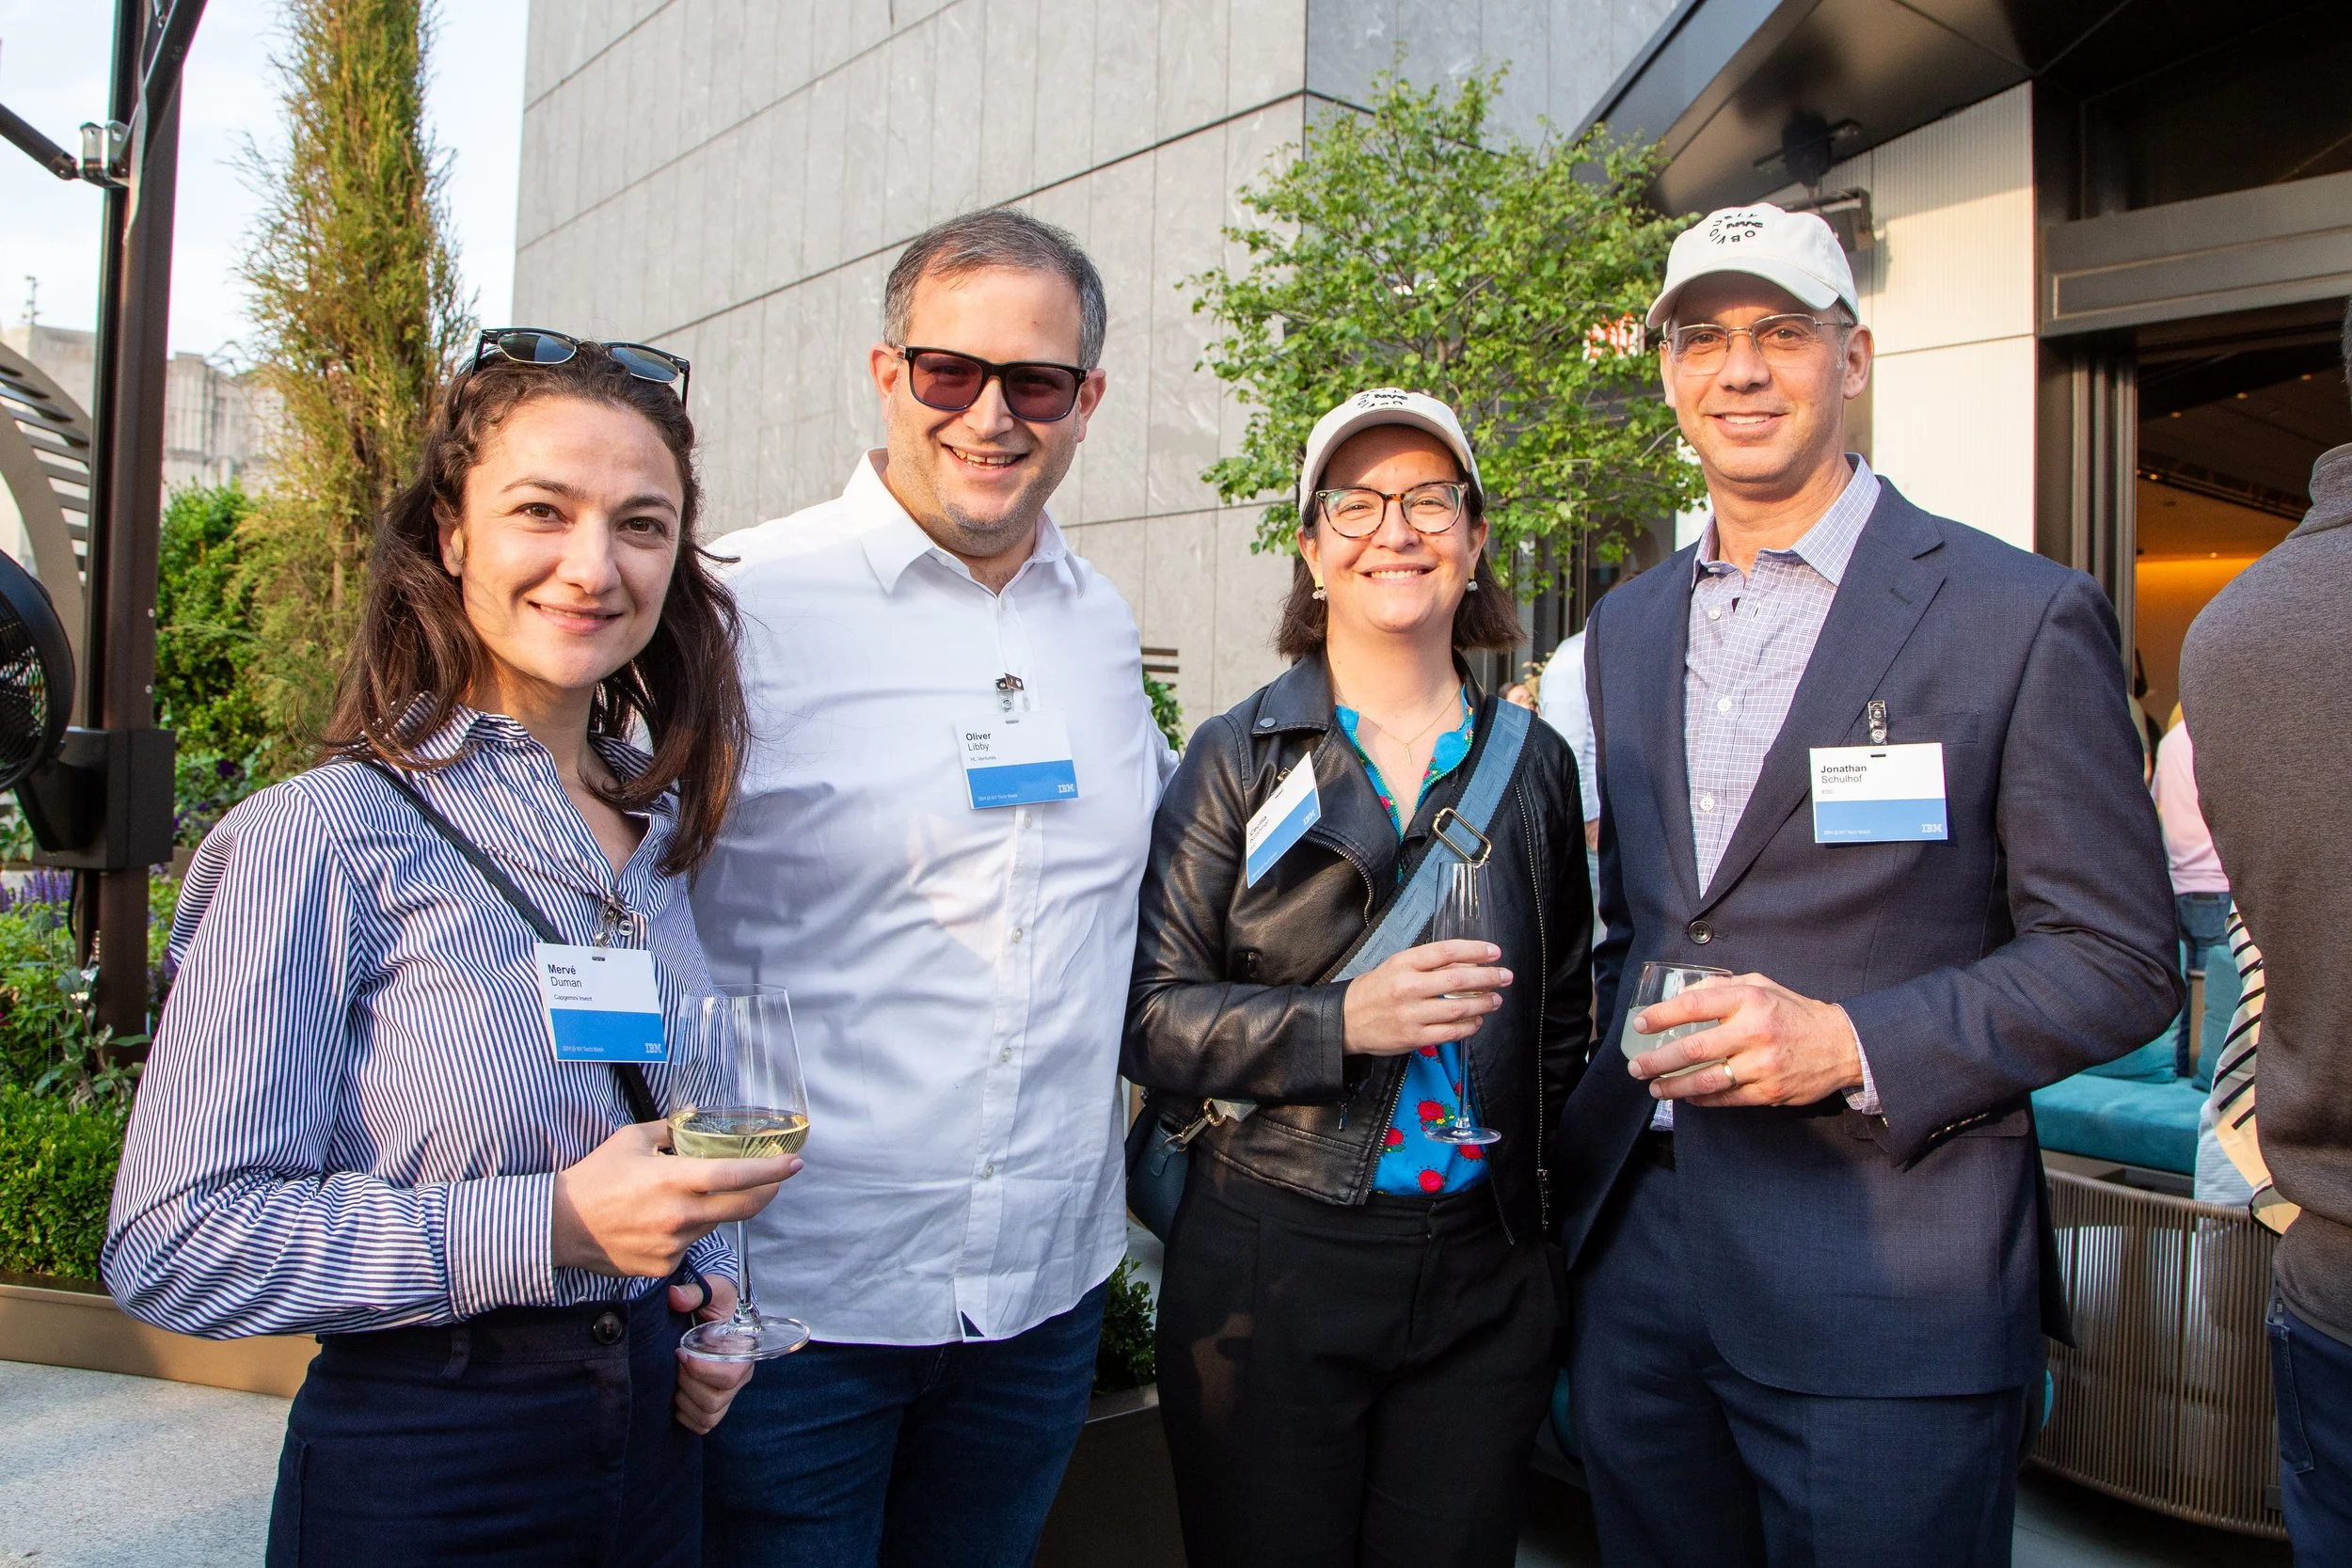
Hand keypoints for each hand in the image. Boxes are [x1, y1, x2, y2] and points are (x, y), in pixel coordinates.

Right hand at [551, 1121, 798, 1277]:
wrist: (559, 1226)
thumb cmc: (594, 1178)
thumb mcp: (631, 1140)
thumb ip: (670, 1131)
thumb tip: (694, 1123)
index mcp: (673, 1180)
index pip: (736, 1175)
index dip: (771, 1171)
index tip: (795, 1163)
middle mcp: (679, 1216)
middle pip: (742, 1207)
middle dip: (765, 1192)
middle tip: (775, 1180)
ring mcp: (673, 1245)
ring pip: (712, 1224)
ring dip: (715, 1209)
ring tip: (684, 1196)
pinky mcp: (664, 1267)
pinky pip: (689, 1245)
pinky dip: (685, 1231)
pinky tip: (658, 1222)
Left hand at [671, 1274, 754, 1432]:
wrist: (718, 1313)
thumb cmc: (718, 1303)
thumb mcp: (712, 1290)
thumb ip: (695, 1292)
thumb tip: (675, 1297)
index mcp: (744, 1352)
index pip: (730, 1376)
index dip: (702, 1370)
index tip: (680, 1353)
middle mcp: (740, 1376)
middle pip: (715, 1400)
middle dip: (687, 1383)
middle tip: (677, 1363)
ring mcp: (729, 1393)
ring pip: (708, 1415)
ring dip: (684, 1400)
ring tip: (677, 1377)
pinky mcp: (716, 1404)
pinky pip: (703, 1424)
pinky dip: (686, 1415)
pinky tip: (678, 1394)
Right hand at [1342, 941, 1511, 1056]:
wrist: (1346, 1020)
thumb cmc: (1374, 990)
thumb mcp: (1396, 966)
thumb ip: (1428, 963)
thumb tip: (1466, 962)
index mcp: (1404, 964)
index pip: (1447, 952)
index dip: (1475, 951)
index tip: (1494, 952)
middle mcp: (1408, 987)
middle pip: (1457, 980)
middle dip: (1488, 977)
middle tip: (1505, 976)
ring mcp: (1411, 1014)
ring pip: (1458, 1008)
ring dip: (1483, 1003)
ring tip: (1495, 999)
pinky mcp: (1413, 1037)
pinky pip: (1450, 1033)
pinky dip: (1469, 1027)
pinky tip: (1477, 1021)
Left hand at [1625, 973, 1862, 1107]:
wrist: (1840, 1044)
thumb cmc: (1792, 1012)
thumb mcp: (1762, 985)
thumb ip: (1723, 987)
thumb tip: (1683, 994)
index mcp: (1750, 999)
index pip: (1694, 1005)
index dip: (1662, 1015)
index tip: (1640, 1025)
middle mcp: (1755, 1031)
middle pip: (1694, 1049)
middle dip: (1658, 1061)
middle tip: (1636, 1067)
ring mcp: (1763, 1064)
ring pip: (1706, 1080)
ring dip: (1674, 1087)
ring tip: (1654, 1087)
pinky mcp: (1769, 1092)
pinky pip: (1726, 1099)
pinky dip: (1701, 1100)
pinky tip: (1687, 1097)